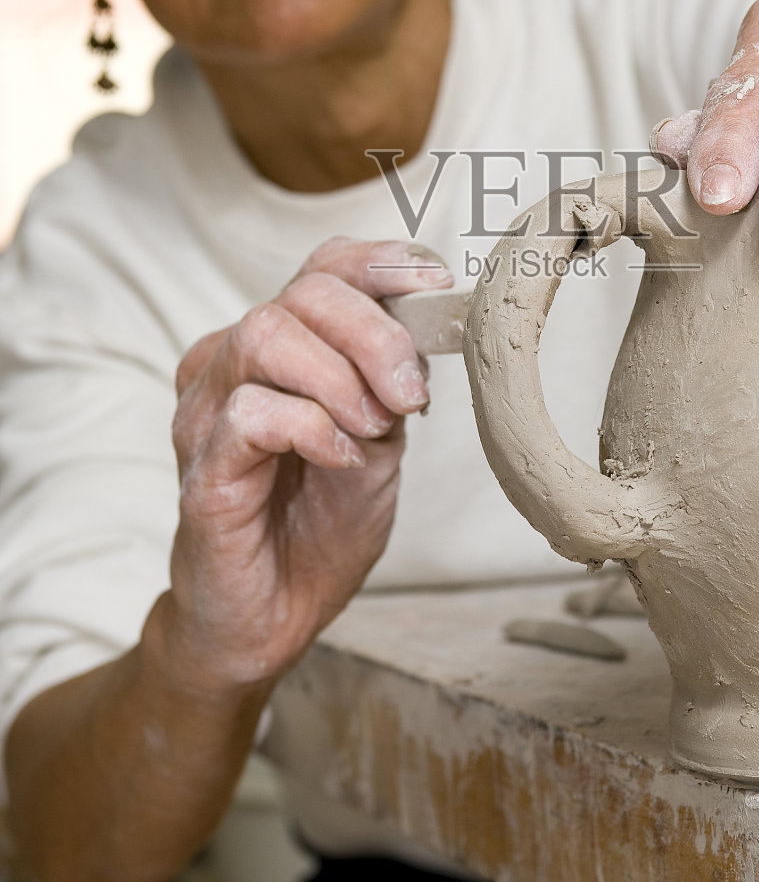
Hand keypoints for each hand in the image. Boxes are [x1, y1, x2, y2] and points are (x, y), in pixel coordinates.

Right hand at [164, 239, 450, 693]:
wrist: (276, 617)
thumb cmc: (321, 525)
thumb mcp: (381, 440)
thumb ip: (394, 383)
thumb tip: (428, 328)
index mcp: (280, 348)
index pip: (322, 269)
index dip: (380, 264)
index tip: (435, 287)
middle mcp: (233, 365)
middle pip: (300, 295)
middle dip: (374, 333)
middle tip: (411, 394)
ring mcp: (208, 412)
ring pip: (265, 336)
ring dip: (341, 377)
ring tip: (374, 427)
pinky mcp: (201, 466)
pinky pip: (248, 412)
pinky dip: (310, 427)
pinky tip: (339, 458)